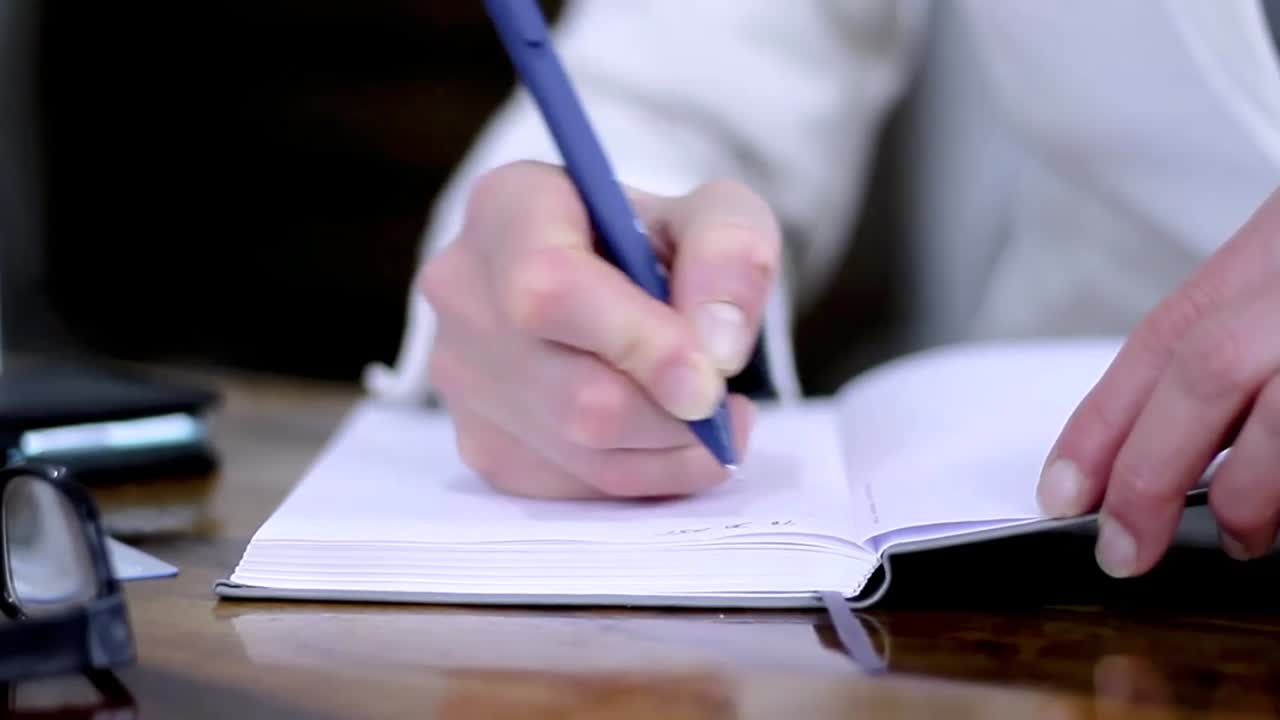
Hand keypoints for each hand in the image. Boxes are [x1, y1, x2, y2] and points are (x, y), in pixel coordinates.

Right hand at [419, 161, 779, 498]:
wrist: (611, 282)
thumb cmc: (657, 242)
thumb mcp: (716, 216)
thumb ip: (731, 254)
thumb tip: (715, 349)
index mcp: (509, 207)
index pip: (550, 288)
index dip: (638, 343)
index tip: (709, 378)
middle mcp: (463, 290)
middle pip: (575, 392)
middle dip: (672, 414)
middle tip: (725, 402)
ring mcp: (460, 375)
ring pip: (580, 449)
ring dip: (670, 450)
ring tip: (711, 417)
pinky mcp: (479, 442)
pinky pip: (574, 487)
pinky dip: (644, 476)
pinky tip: (667, 437)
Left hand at [1039, 187, 1279, 575]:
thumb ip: (1230, 339)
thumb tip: (1151, 445)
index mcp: (1274, 248)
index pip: (1164, 338)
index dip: (1101, 422)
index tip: (1061, 493)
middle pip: (1208, 369)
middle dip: (1151, 472)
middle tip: (1122, 548)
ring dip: (1251, 492)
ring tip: (1240, 537)